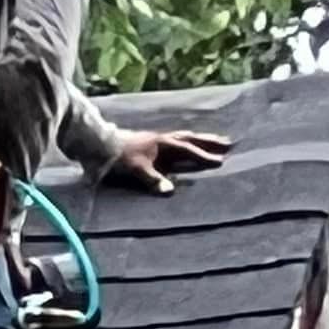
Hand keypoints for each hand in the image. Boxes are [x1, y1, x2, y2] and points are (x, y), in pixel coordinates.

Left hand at [110, 129, 231, 195]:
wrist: (99, 144)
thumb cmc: (118, 157)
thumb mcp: (135, 169)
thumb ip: (152, 179)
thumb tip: (170, 191)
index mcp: (163, 144)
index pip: (188, 150)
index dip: (203, 157)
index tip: (220, 162)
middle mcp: (163, 140)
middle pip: (191, 139)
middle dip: (209, 142)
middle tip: (228, 143)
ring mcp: (157, 140)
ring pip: (184, 137)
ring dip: (200, 139)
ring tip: (214, 141)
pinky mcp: (151, 144)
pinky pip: (175, 141)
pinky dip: (185, 142)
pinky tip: (186, 147)